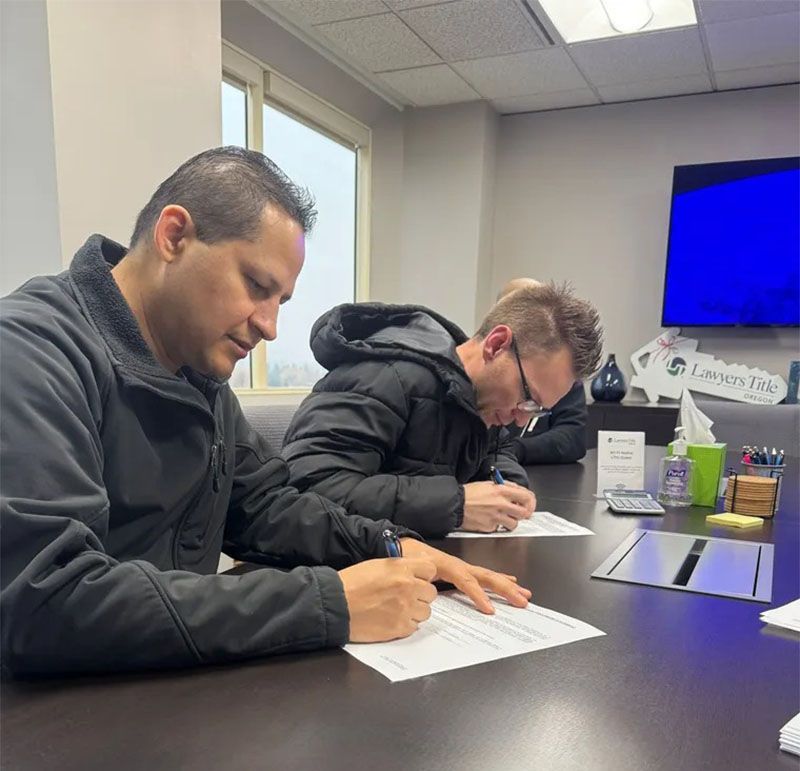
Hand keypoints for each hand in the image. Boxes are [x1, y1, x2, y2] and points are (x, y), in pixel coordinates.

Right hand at [339, 558, 436, 642]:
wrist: (336, 604)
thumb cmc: (352, 583)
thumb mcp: (378, 564)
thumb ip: (400, 567)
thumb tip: (415, 572)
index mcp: (402, 568)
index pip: (431, 570)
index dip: (424, 575)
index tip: (417, 579)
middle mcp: (407, 587)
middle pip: (431, 593)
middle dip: (420, 594)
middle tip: (405, 596)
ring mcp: (405, 608)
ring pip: (426, 611)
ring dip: (415, 610)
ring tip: (397, 608)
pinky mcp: (400, 627)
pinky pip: (414, 627)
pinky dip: (405, 624)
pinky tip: (392, 619)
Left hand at [399, 539, 531, 614]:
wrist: (401, 545)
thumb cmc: (406, 557)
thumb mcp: (410, 569)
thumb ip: (419, 579)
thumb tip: (428, 590)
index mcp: (446, 565)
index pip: (466, 581)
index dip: (479, 595)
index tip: (490, 610)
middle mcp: (458, 565)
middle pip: (486, 576)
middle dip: (505, 588)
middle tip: (521, 600)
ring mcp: (462, 567)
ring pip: (488, 575)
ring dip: (507, 584)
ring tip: (523, 593)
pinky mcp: (461, 570)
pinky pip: (483, 575)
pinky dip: (498, 578)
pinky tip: (509, 581)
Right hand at [461, 481, 536, 531]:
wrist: (455, 504)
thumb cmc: (469, 493)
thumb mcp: (489, 484)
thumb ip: (505, 487)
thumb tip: (517, 491)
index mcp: (502, 491)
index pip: (527, 497)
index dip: (530, 502)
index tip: (529, 504)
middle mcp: (501, 504)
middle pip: (524, 513)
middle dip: (523, 514)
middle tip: (519, 513)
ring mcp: (496, 517)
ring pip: (514, 524)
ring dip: (511, 521)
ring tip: (503, 517)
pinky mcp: (490, 527)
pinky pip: (500, 529)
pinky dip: (498, 526)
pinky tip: (491, 520)